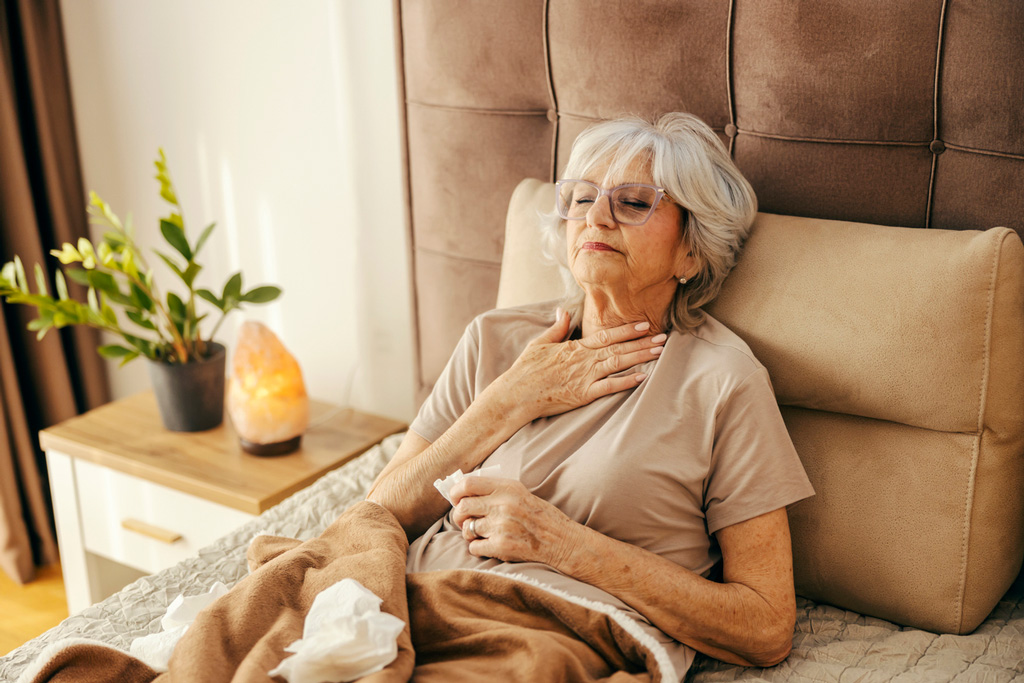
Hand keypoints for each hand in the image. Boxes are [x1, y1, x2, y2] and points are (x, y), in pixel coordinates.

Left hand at [450, 476, 580, 566]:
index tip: (455, 499)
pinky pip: (474, 547)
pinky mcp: (502, 546)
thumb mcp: (519, 493)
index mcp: (507, 488)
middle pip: (462, 507)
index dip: (455, 492)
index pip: (467, 484)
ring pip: (467, 529)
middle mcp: (503, 505)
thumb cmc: (540, 516)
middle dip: (460, 516)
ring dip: (470, 533)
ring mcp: (501, 526)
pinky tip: (489, 545)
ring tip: (483, 533)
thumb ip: (495, 490)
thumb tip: (463, 492)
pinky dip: (478, 548)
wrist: (561, 540)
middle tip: (466, 520)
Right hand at [499, 309, 665, 420]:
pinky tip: (642, 377)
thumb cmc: (526, 370)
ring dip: (640, 357)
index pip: (606, 335)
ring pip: (617, 364)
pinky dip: (626, 382)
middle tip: (663, 338)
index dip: (626, 330)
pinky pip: (609, 387)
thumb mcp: (539, 344)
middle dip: (642, 343)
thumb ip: (556, 328)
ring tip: (658, 353)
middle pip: (618, 348)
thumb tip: (563, 312)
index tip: (644, 325)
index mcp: (575, 348)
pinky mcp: (583, 394)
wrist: (516, 394)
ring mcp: (584, 377)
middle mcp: (583, 360)